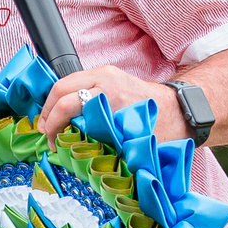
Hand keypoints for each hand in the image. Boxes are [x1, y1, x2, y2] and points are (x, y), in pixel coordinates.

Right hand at [34, 64, 189, 142]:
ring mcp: (105, 73)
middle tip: (45, 134)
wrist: (181, 109)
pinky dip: (65, 100)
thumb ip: (104, 142)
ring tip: (51, 127)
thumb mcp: (133, 138)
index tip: (52, 142)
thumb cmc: (164, 126)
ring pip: (66, 84)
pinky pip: (76, 84)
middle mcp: (104, 77)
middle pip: (60, 88)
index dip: (54, 125)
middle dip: (47, 112)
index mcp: (110, 92)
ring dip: (54, 105)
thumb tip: (77, 154)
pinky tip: (65, 117)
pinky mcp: (106, 76)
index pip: (68, 103)